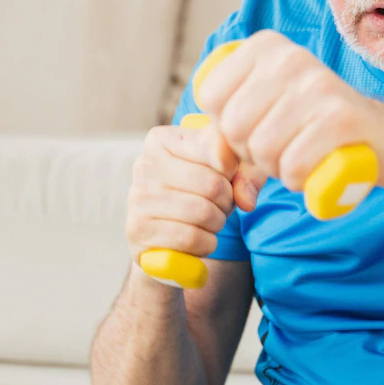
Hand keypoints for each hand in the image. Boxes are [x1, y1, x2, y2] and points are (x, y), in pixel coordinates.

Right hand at [126, 120, 265, 267]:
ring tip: (209, 221)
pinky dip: (205, 243)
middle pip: (212, 184)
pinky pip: (191, 238)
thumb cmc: (197, 194)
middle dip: (227, 201)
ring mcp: (137, 198)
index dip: (233, 170)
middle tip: (221, 205)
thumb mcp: (225, 172)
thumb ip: (246, 171)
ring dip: (217, 223)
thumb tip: (246, 200)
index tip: (227, 177)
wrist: (163, 236)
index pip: (216, 148)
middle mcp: (144, 165)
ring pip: (202, 213)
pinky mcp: (139, 230)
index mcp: (161, 140)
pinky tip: (198, 238)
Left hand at [195, 30, 383, 194]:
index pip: (210, 95)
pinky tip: (316, 167)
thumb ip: (223, 136)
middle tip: (280, 146)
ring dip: (277, 167)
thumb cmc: (307, 128)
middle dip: (251, 151)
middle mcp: (290, 56)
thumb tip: (215, 159)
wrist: (378, 136)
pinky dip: (299, 179)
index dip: (225, 126)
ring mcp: (318, 84)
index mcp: (264, 46)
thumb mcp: (259, 120)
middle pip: (234, 125)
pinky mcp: (341, 117)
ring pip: (262, 149)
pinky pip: (293, 166)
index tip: (255, 126)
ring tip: (300, 154)